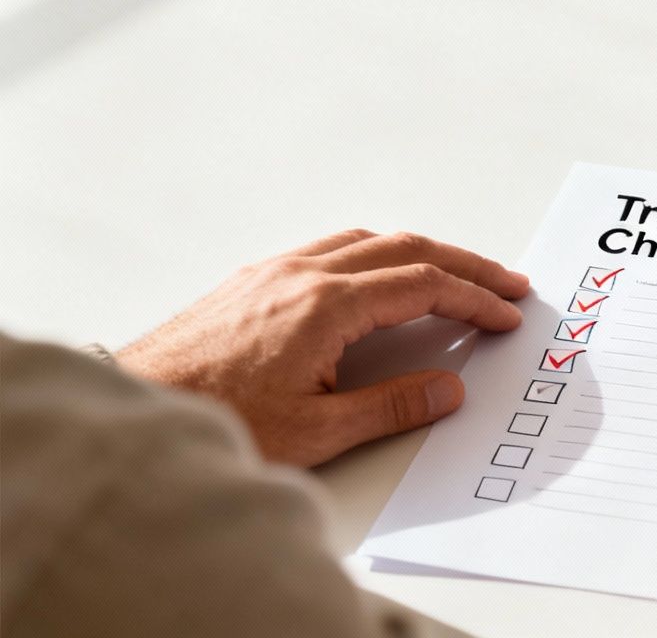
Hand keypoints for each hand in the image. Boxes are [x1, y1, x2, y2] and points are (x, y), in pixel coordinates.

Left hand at [115, 230, 529, 466]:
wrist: (136, 408)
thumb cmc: (215, 419)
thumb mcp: (316, 431)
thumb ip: (392, 406)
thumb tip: (449, 390)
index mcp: (326, 306)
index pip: (423, 286)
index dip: (473, 299)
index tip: (506, 314)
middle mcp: (303, 274)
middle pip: (406, 249)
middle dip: (464, 264)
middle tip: (505, 283)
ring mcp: (274, 271)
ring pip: (367, 240)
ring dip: (420, 252)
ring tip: (453, 275)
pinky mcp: (251, 281)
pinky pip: (331, 247)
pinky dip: (376, 254)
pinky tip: (378, 278)